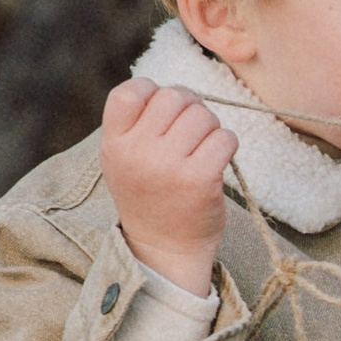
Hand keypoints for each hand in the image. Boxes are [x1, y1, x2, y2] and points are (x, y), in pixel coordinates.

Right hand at [101, 79, 233, 291]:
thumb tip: (177, 91)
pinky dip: (226, 145)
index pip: (131, 91)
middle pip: (174, 96)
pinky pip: (225, 137)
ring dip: (210, 128)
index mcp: (114, 144)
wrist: (164, 249)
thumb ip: (137, 123)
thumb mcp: (124, 159)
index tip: (161, 114)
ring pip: (203, 115)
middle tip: (189, 133)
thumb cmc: (149, 196)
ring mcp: (169, 166)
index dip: (152, 91)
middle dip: (189, 107)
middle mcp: (137, 152)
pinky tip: (215, 162)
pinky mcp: (200, 179)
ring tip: (200, 151)